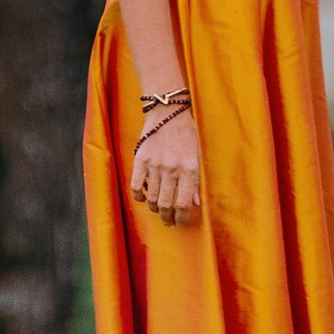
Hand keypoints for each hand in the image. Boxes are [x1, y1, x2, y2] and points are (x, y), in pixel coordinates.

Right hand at [131, 103, 201, 224]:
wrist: (167, 112)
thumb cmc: (186, 134)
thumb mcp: (197, 156)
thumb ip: (195, 181)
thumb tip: (195, 204)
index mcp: (189, 169)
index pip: (183, 204)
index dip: (181, 218)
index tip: (180, 221)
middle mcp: (172, 169)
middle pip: (166, 205)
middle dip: (167, 217)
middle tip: (168, 220)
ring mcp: (155, 165)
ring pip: (151, 199)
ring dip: (154, 208)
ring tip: (158, 209)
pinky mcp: (140, 160)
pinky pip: (136, 186)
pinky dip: (139, 196)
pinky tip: (143, 198)